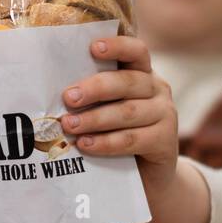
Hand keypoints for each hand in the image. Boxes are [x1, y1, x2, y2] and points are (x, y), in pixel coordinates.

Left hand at [59, 35, 209, 222]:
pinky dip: (106, 143)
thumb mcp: (109, 109)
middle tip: (67, 98)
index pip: (136, 51)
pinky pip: (132, 140)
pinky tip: (85, 145)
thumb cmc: (119, 133)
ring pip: (127, 112)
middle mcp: (158, 89)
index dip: (117, 46)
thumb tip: (56, 92)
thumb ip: (93, 97)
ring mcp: (165, 114)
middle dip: (94, 89)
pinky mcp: (165, 141)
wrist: (149, 175)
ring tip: (68, 126)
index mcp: (143, 74)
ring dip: (94, 119)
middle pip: (127, 82)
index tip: (93, 48)